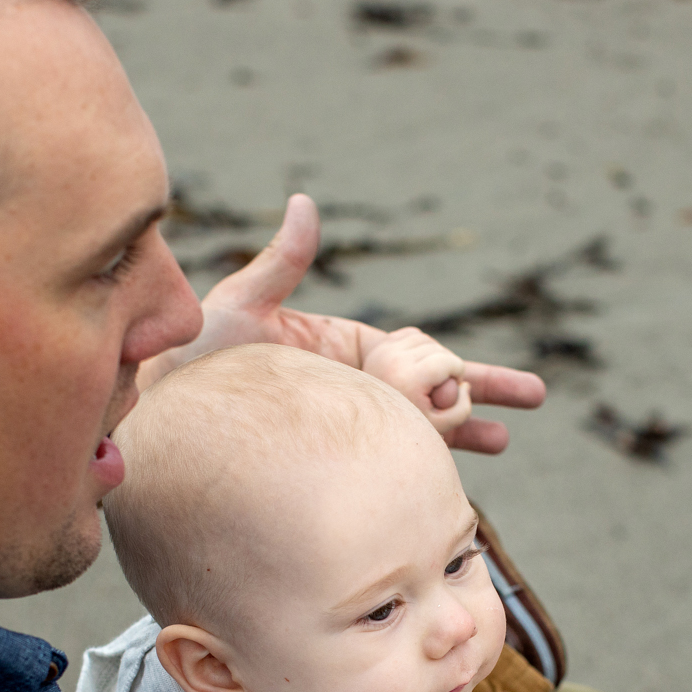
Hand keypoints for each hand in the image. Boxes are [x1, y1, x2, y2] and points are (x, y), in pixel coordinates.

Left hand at [137, 194, 545, 452]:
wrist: (158, 426)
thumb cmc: (189, 365)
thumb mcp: (236, 309)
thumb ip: (279, 266)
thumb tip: (303, 204)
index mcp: (341, 353)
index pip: (416, 354)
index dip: (459, 366)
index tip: (479, 377)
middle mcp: (351, 392)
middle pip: (433, 392)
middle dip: (483, 393)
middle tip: (534, 399)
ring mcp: (344, 430)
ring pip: (417, 431)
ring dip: (462, 434)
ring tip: (502, 442)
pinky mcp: (330, 465)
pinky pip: (386, 466)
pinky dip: (420, 470)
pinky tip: (450, 487)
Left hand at [362, 326, 472, 439]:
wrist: (364, 421)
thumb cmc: (402, 431)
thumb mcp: (440, 428)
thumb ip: (461, 409)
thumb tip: (464, 385)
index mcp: (408, 379)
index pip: (450, 362)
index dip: (457, 376)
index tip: (449, 393)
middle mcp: (393, 360)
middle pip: (439, 349)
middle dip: (446, 367)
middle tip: (438, 389)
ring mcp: (383, 350)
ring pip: (426, 340)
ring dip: (434, 357)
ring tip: (429, 379)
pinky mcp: (380, 346)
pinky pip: (411, 336)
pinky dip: (419, 348)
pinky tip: (417, 367)